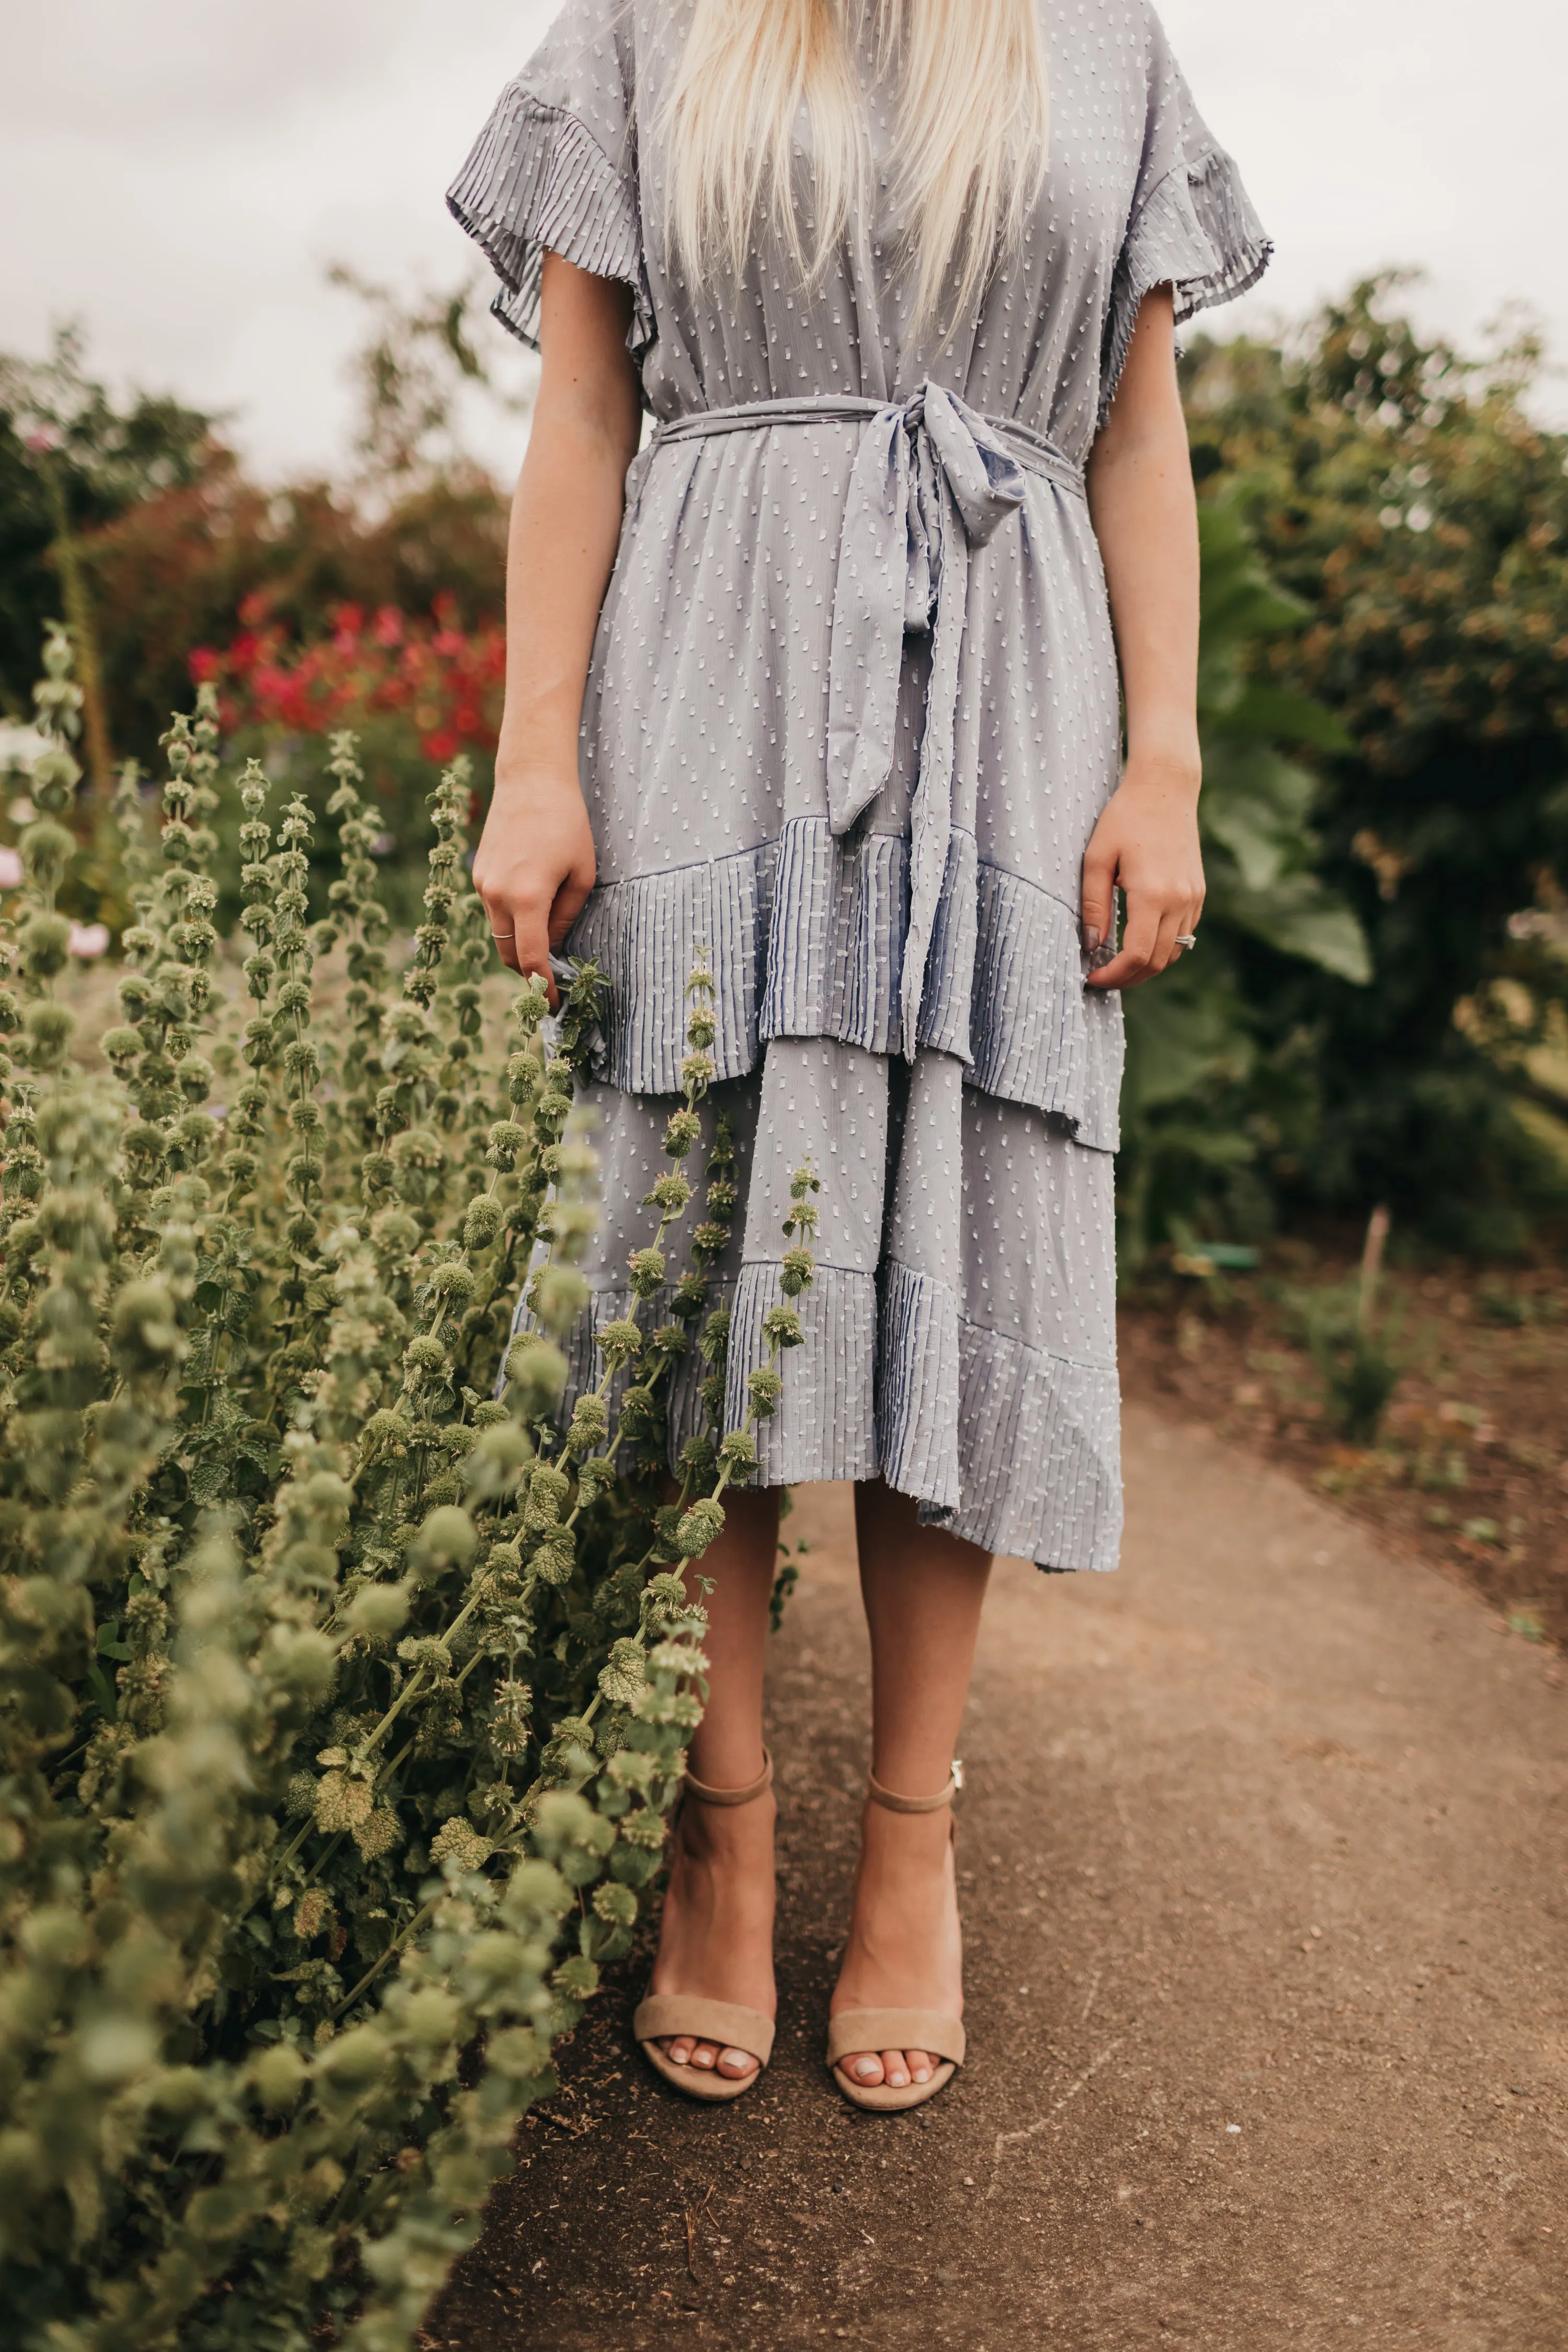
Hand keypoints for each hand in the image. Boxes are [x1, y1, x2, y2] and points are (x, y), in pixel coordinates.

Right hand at [472, 751, 596, 1003]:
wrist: (530, 780)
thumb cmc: (566, 823)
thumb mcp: (581, 874)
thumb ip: (566, 917)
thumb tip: (554, 948)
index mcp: (527, 898)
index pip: (531, 959)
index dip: (544, 988)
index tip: (556, 1005)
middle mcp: (497, 895)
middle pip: (508, 955)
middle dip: (529, 973)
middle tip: (553, 981)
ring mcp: (483, 884)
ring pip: (499, 934)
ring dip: (519, 946)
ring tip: (546, 945)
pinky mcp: (478, 873)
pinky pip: (494, 911)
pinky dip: (511, 922)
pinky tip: (532, 909)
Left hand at [1081, 753, 1203, 990]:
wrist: (1165, 788)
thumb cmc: (1124, 817)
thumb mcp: (1096, 859)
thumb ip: (1094, 905)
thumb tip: (1091, 946)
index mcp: (1152, 894)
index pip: (1137, 955)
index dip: (1114, 976)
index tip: (1092, 977)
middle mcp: (1179, 900)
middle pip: (1156, 962)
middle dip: (1127, 979)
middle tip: (1101, 978)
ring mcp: (1194, 898)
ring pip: (1173, 953)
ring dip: (1146, 967)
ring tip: (1117, 965)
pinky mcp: (1199, 893)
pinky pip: (1183, 935)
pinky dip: (1162, 948)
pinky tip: (1139, 942)